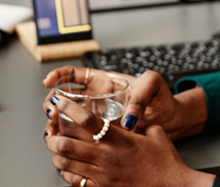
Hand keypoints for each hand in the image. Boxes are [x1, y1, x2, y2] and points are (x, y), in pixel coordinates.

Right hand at [42, 67, 206, 139]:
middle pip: (64, 97)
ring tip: (52, 131)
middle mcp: (97, 99)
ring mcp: (97, 118)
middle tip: (52, 111)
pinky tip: (64, 145)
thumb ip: (140, 96)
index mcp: (105, 83)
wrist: (171, 121)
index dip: (58, 76)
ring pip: (67, 119)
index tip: (48, 82)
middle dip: (52, 102)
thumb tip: (128, 119)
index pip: (75, 75)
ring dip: (55, 124)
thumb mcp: (153, 87)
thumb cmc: (162, 99)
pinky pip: (79, 136)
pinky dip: (68, 140)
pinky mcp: (101, 135)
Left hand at [45, 94, 213, 186]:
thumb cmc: (166, 162)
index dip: (69, 109)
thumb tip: (131, 117)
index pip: (87, 121)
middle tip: (51, 128)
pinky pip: (75, 182)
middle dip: (54, 136)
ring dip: (57, 155)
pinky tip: (67, 167)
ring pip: (67, 165)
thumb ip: (139, 123)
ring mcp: (103, 176)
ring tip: (55, 147)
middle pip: (68, 145)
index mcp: (119, 139)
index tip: (59, 102)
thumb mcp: (155, 133)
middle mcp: (107, 158)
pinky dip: (66, 173)